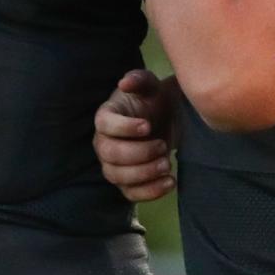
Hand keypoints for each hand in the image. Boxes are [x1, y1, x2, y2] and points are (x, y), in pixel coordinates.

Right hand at [93, 70, 179, 201]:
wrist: (168, 119)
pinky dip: (150, 192)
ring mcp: (113, 165)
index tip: (147, 125)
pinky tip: (171, 181)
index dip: (124, 128)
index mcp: (106, 117)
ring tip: (167, 163)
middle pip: (110, 154)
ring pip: (118, 177)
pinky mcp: (127, 183)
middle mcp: (104, 143)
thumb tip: (125, 83)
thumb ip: (139, 80)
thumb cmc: (154, 99)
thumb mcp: (150, 85)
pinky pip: (131, 194)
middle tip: (163, 146)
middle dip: (138, 153)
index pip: (104, 125)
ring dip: (144, 174)